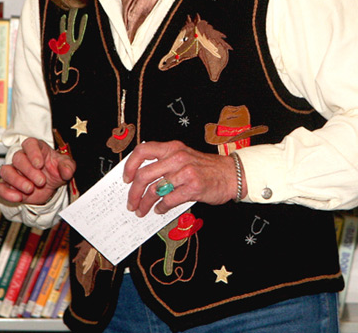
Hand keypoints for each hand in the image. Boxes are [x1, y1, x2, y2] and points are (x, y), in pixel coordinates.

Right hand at [0, 137, 75, 205]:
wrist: (50, 187)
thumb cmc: (54, 171)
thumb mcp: (66, 167)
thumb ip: (68, 167)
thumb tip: (66, 171)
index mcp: (36, 148)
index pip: (30, 144)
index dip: (33, 153)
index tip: (40, 164)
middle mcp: (22, 158)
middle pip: (18, 158)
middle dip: (29, 171)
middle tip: (41, 181)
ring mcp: (13, 171)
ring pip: (6, 171)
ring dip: (17, 181)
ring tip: (30, 189)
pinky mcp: (8, 185)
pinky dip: (6, 193)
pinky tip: (18, 197)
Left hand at [122, 140, 241, 216]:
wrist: (231, 174)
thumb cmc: (205, 168)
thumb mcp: (184, 157)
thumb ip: (164, 163)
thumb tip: (140, 179)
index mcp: (172, 148)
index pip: (142, 151)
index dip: (130, 165)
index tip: (126, 179)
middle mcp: (177, 157)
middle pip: (144, 175)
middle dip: (133, 192)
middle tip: (131, 203)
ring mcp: (185, 172)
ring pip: (155, 190)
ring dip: (145, 204)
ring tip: (142, 211)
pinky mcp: (193, 187)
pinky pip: (169, 200)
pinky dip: (161, 208)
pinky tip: (160, 210)